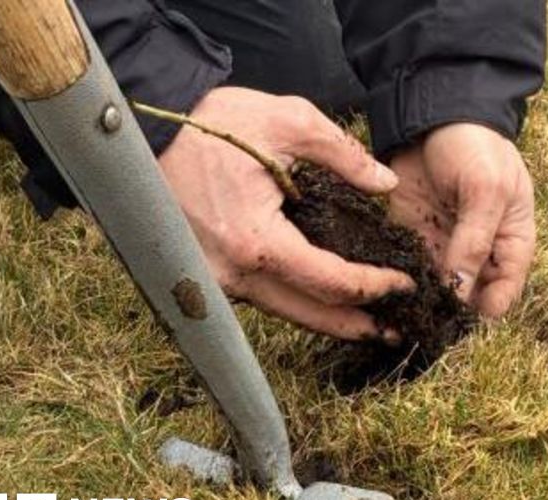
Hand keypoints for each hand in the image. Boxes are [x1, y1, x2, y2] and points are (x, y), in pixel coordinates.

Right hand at [158, 87, 413, 340]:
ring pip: (283, 312)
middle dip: (357, 325)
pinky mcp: (205, 276)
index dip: (374, 287)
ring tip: (368, 321)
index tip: (406, 284)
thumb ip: (342, 153)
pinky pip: (261, 298)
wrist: (142, 132)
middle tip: (398, 330)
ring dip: (327, 319)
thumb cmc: (209, 125)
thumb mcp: (286, 120)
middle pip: (309, 316)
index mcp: (256, 242)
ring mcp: (213, 281)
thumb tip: (385, 184)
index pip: (330, 282)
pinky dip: (295, 301)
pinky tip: (320, 297)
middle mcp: (232, 275)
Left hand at [389, 123, 534, 317]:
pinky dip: (399, 279)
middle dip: (450, 309)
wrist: (434, 113)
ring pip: (435, 289)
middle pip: (468, 296)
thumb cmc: (476, 146)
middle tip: (428, 321)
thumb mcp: (485, 191)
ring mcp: (445, 246)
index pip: (505, 290)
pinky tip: (387, 288)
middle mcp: (479, 251)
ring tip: (405, 311)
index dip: (487, 307)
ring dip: (421, 300)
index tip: (464, 318)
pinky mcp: (412, 237)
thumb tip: (462, 295)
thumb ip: (475, 241)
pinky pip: (408, 269)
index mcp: (511, 241)